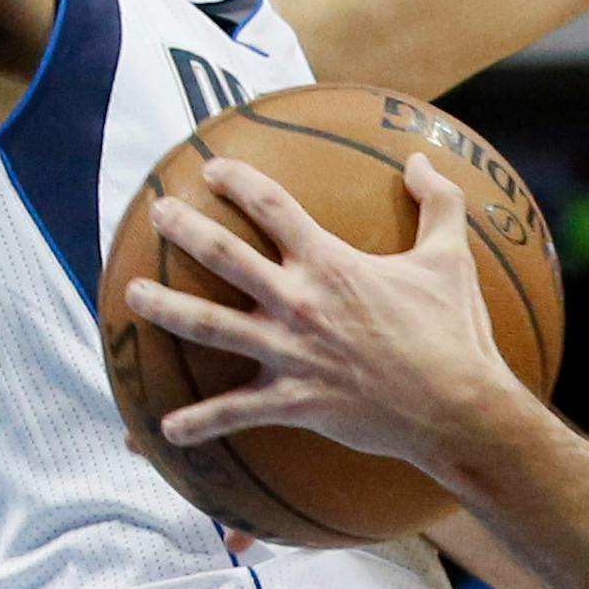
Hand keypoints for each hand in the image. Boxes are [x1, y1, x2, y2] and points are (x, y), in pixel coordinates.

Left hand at [123, 154, 523, 472]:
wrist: (456, 407)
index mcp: (332, 263)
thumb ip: (439, 202)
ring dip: (165, 309)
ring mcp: (289, 353)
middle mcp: (299, 302)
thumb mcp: (451, 256)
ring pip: (208, 325)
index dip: (239, 182)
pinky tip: (161, 427)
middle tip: (157, 212)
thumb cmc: (454, 331)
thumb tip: (419, 161)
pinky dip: (195, 422)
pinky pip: (232, 413)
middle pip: (223, 256)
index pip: (274, 207)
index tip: (212, 168)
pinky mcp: (291, 402)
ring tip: (131, 296)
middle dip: (184, 228)